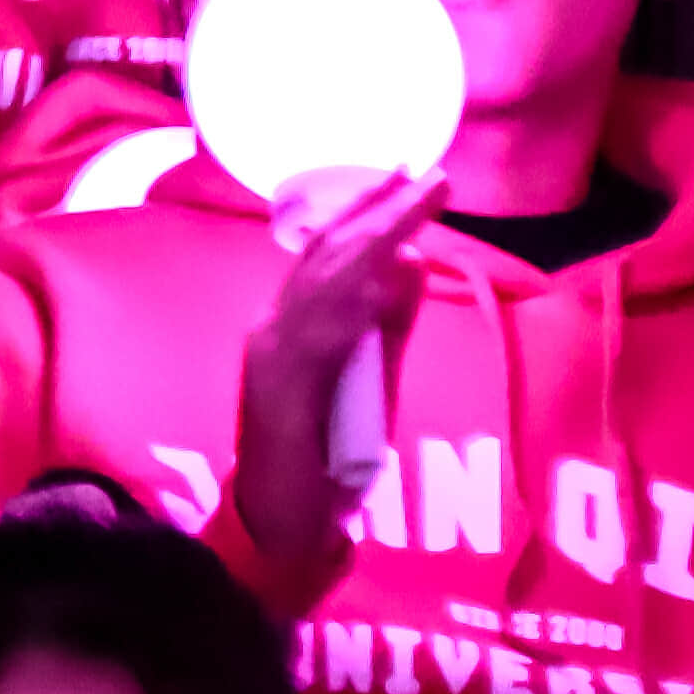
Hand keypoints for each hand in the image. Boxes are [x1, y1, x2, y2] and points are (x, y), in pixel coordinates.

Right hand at [233, 160, 445, 579]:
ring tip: (415, 197)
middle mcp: (273, 327)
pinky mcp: (282, 383)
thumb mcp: (370, 377)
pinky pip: (321, 327)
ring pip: (324, 278)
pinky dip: (353, 291)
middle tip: (420, 170)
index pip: (329, 255)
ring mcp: (273, 352)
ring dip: (374, 235)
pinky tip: (386, 262)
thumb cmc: (325, 458)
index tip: (409, 176)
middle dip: (377, 209)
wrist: (282, 523)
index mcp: (291, 324)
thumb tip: (412, 260)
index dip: (369, 213)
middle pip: (326, 255)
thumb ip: (387, 323)